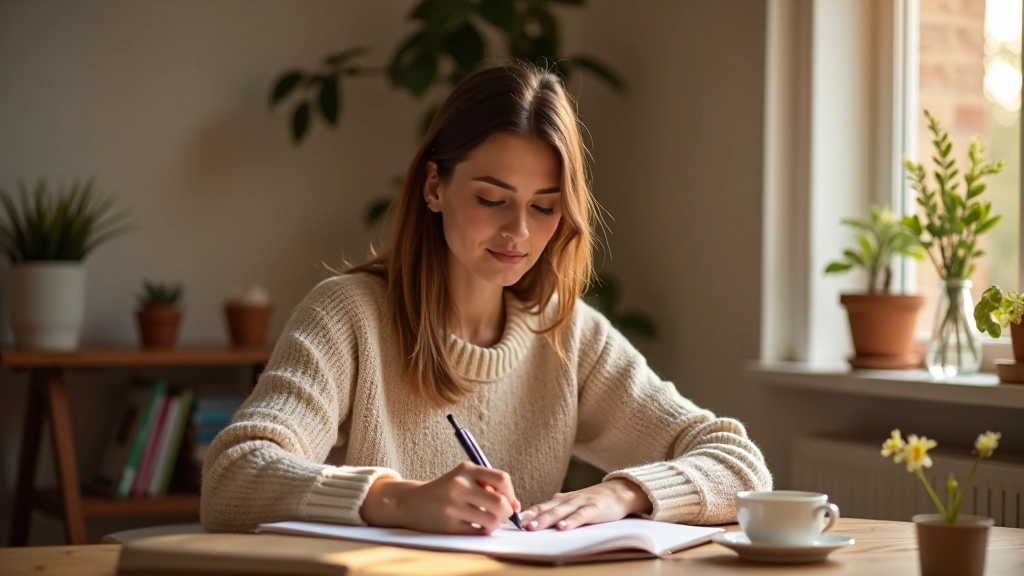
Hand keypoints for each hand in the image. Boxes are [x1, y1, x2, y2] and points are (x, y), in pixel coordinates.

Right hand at [360, 462, 519, 534]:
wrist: (411, 502)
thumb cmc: (445, 491)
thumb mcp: (464, 479)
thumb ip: (489, 486)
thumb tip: (516, 506)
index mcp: (466, 469)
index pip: (502, 479)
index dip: (511, 493)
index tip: (509, 501)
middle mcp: (459, 485)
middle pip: (500, 503)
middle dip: (507, 513)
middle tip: (502, 515)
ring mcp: (453, 506)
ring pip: (492, 521)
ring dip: (494, 524)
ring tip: (486, 521)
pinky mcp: (448, 525)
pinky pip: (478, 532)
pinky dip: (481, 532)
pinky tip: (473, 526)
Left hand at [521, 478, 651, 530]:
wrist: (619, 492)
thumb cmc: (593, 501)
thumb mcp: (572, 504)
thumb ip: (556, 511)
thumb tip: (534, 521)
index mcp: (561, 500)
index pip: (541, 506)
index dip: (527, 513)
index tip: (513, 520)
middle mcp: (568, 500)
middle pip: (547, 508)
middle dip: (532, 517)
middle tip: (520, 526)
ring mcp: (581, 503)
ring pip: (561, 511)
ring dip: (546, 519)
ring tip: (534, 527)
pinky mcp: (595, 509)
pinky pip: (581, 516)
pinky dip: (571, 521)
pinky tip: (563, 528)